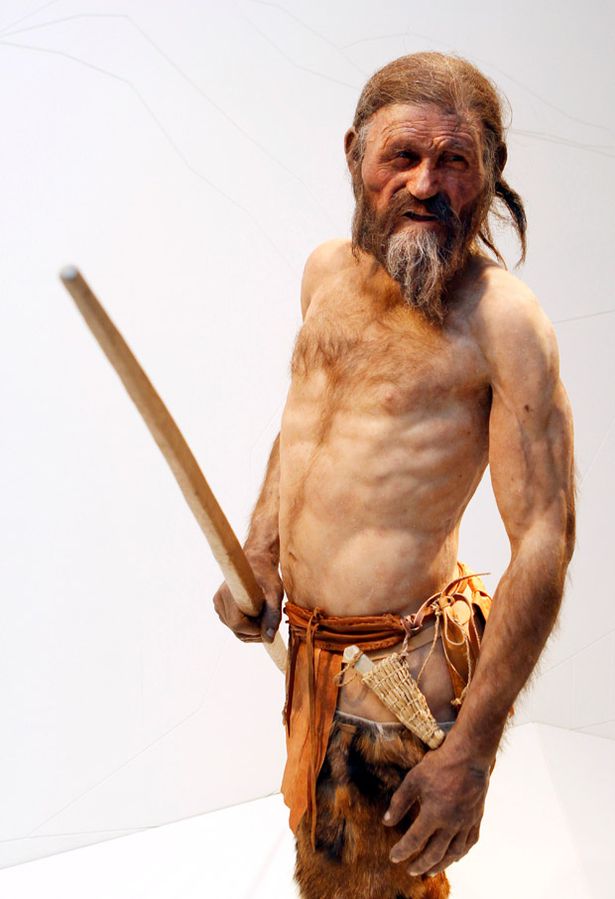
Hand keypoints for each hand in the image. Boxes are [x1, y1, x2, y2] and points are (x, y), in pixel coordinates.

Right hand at [212, 553, 283, 643]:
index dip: (255, 629)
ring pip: (235, 630)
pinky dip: (245, 624)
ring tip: (262, 613)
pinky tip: (254, 613)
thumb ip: (272, 616)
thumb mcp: (274, 594)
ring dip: (251, 628)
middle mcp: (219, 601)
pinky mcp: (220, 606)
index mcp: (229, 596)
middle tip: (268, 619)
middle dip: (255, 630)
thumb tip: (268, 639)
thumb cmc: (266, 575)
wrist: (257, 562)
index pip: (239, 626)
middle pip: (237, 630)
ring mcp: (218, 604)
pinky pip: (233, 624)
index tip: (268, 621)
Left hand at [383, 742, 491, 876]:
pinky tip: (454, 856)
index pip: (414, 840)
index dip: (402, 851)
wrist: (469, 756)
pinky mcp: (476, 818)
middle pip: (434, 853)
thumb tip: (387, 821)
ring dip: (440, 865)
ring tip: (430, 871)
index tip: (393, 857)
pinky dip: (460, 853)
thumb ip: (399, 802)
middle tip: (410, 871)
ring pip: (453, 853)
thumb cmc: (439, 764)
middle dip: (420, 864)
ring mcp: (466, 823)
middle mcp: (451, 823)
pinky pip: (469, 843)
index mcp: (433, 814)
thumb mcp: (413, 779)